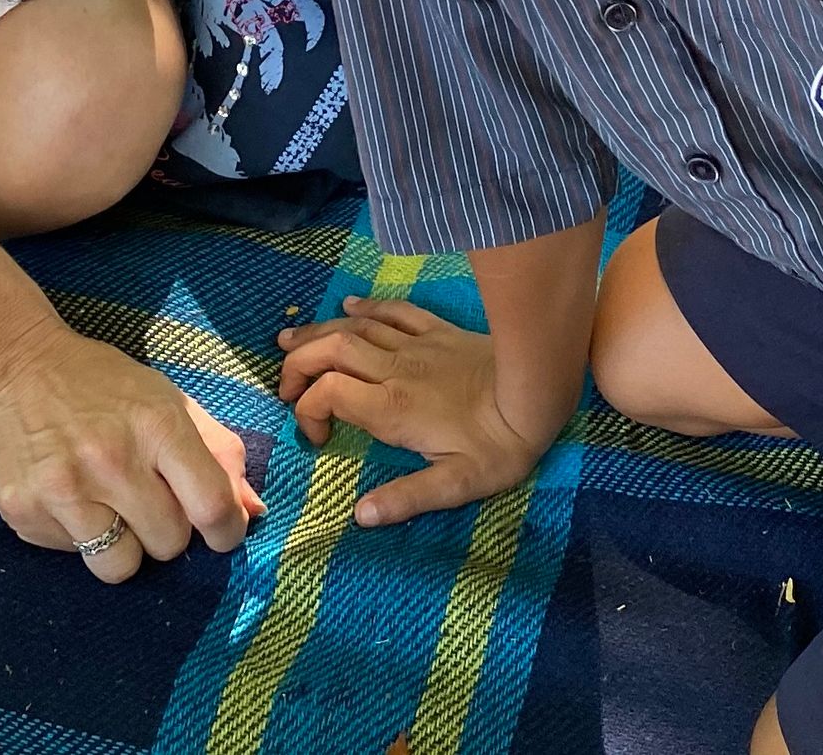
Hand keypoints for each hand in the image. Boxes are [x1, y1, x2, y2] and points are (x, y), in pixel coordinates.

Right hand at [0, 312, 264, 582]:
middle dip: (168, 531)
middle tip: (149, 501)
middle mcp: (112, 460)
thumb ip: (217, 451)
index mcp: (157, 424)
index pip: (212, 505)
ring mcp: (65, 490)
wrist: (11, 365)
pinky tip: (69, 499)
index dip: (226, 531)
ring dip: (123, 546)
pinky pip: (72, 556)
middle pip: (169, 544)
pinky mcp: (24, 512)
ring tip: (109, 508)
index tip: (221, 532)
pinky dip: (78, 537)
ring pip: (120, 566)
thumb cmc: (99, 382)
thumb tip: (253, 510)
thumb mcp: (165, 398)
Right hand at [276, 294, 550, 525]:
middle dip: (299, 364)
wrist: (538, 390)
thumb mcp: (456, 484)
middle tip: (283, 386)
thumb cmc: (498, 444)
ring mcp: (415, 344)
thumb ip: (406, 499)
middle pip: (331, 350)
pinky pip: (392, 311)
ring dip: (319, 332)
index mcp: (392, 408)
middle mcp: (395, 369)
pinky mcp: (437, 330)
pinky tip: (350, 306)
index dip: (308, 411)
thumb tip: (360, 516)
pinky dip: (366, 306)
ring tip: (290, 341)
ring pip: (354, 328)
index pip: (328, 394)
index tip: (317, 437)